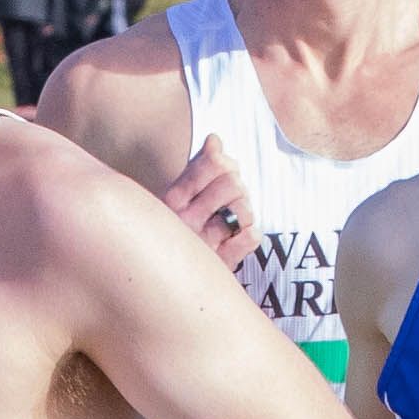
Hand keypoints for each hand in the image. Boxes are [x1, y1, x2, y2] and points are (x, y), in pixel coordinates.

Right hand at [159, 135, 259, 265]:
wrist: (167, 278)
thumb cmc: (180, 230)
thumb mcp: (182, 196)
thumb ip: (200, 167)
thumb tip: (215, 140)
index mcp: (173, 198)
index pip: (215, 163)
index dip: (227, 165)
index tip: (222, 177)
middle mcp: (185, 220)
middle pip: (233, 183)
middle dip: (238, 190)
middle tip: (230, 202)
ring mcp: (203, 244)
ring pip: (244, 210)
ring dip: (245, 213)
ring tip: (233, 222)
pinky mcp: (221, 265)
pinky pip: (251, 237)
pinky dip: (250, 235)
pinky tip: (237, 238)